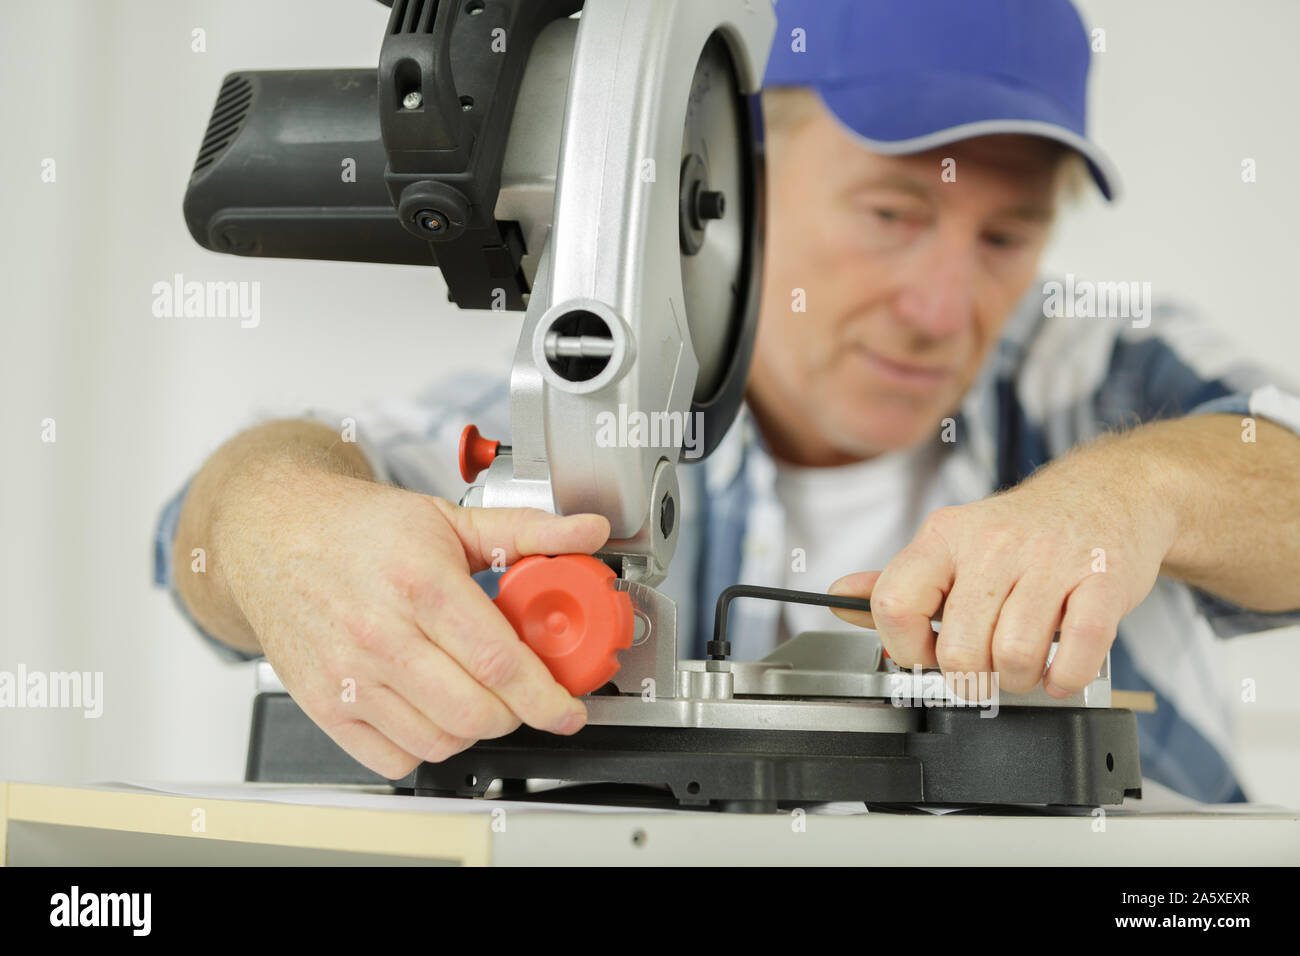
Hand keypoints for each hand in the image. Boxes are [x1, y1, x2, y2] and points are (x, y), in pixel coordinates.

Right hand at [215, 463, 609, 778]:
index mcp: (420, 582)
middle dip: (517, 713)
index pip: (499, 662)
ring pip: (439, 741)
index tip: (569, 708)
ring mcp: (348, 675)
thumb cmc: (360, 528)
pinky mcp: (324, 705)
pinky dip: (425, 746)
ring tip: (476, 692)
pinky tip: (431, 708)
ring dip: (475, 729)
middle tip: (522, 693)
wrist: (274, 534)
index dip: (547, 696)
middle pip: (475, 712)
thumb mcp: (450, 517)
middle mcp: (379, 634)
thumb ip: (528, 530)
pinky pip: (393, 758)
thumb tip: (588, 532)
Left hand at [829, 452, 1175, 696]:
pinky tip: (1060, 669)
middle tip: (984, 668)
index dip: (904, 648)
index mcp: (944, 535)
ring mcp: (1050, 561)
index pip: (892, 603)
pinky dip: (1065, 678)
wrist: (1108, 491)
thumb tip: (837, 598)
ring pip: (1012, 658)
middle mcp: (993, 544)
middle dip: (970, 678)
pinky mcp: (1102, 580)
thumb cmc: (1025, 530)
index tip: (925, 655)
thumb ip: (897, 579)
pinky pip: (1075, 654)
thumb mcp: (952, 543)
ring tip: (1024, 665)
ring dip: (1018, 681)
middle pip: (957, 649)